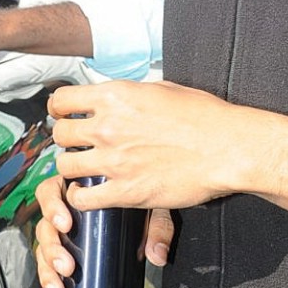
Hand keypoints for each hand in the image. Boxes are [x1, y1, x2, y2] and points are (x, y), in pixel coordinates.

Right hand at [34, 172, 173, 287]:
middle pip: (44, 228)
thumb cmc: (142, 198)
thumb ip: (158, 226)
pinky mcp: (68, 260)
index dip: (52, 208)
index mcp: (75, 190)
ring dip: (47, 274)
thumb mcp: (151, 206)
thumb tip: (157, 256)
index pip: (51, 192)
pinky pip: (54, 278)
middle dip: (51, 250)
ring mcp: (63, 238)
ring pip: (44, 254)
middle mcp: (64, 214)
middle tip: (67, 265)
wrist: (148, 200)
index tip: (66, 223)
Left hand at [46, 79, 287, 221]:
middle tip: (78, 145)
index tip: (66, 116)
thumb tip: (115, 96)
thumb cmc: (203, 115)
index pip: (61, 100)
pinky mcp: (125, 191)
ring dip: (72, 168)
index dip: (60, 109)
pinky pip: (83, 198)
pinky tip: (89, 193)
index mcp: (115, 96)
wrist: (227, 147)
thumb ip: (129, 94)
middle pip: (60, 134)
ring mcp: (114, 160)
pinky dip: (80, 197)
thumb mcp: (162, 89)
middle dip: (66, 139)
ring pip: (65, 166)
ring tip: (84, 170)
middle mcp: (108, 126)